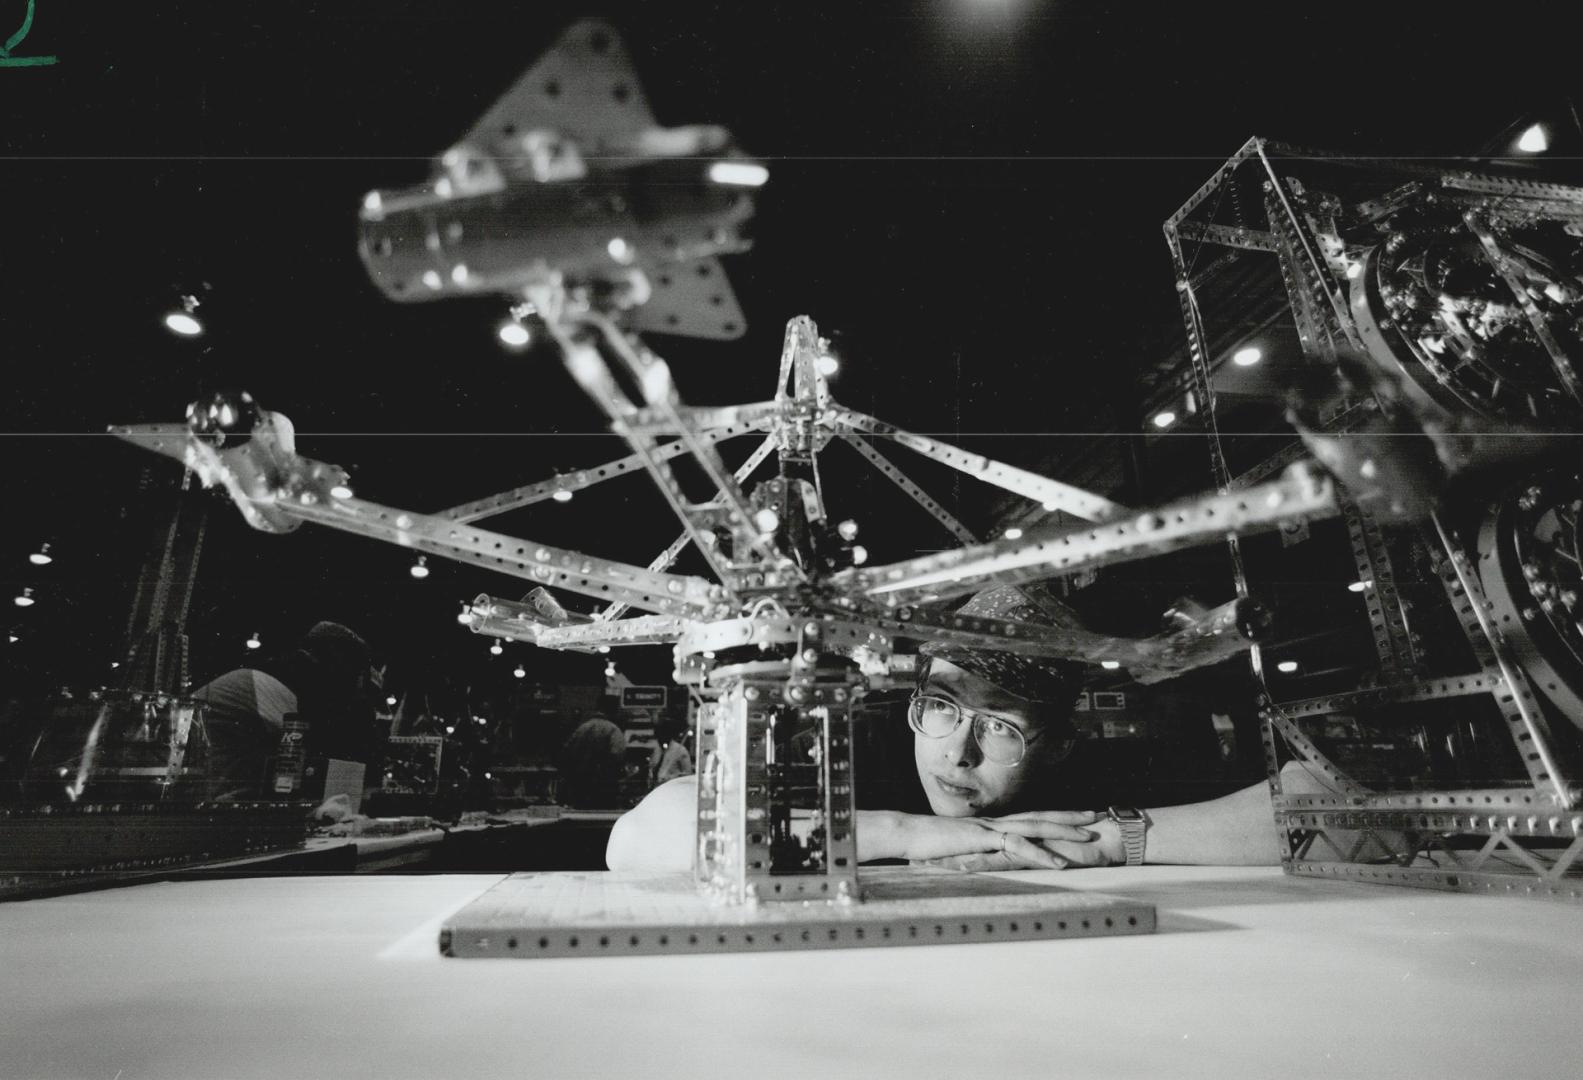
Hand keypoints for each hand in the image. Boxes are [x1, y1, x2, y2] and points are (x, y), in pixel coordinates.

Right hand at [901, 810, 1101, 870]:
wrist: (905, 834)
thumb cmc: (924, 843)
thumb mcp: (954, 850)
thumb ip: (971, 853)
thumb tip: (980, 860)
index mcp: (990, 825)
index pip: (1028, 818)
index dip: (1052, 817)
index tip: (1074, 818)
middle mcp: (995, 823)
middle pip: (1039, 816)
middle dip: (1068, 816)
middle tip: (1094, 815)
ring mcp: (990, 829)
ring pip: (1035, 827)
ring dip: (1063, 831)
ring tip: (1088, 836)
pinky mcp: (984, 840)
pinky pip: (1017, 847)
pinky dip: (1040, 854)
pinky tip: (1057, 862)